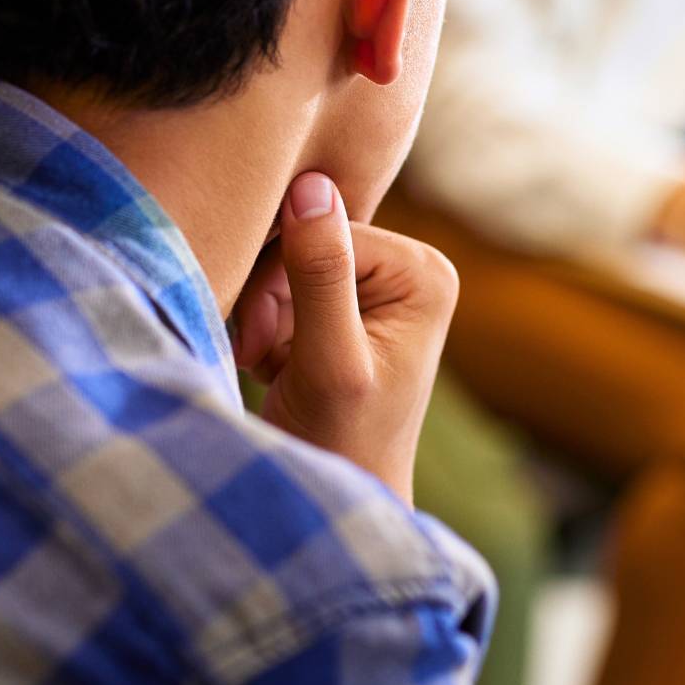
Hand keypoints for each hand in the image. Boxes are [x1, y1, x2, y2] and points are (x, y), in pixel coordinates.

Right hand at [230, 171, 456, 504]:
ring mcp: (378, 289)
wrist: (332, 500)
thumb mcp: (329, 359)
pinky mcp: (344, 309)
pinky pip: (282, 290)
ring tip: (266, 366)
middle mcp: (410, 270)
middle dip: (270, 298)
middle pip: (307, 242)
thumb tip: (311, 183)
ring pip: (286, 265)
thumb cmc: (342, 444)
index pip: (328, 229)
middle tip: (258, 354)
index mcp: (426, 273)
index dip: (279, 278)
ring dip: (262, 316)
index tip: (262, 342)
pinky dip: (266, 328)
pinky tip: (272, 366)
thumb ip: (322, 273)